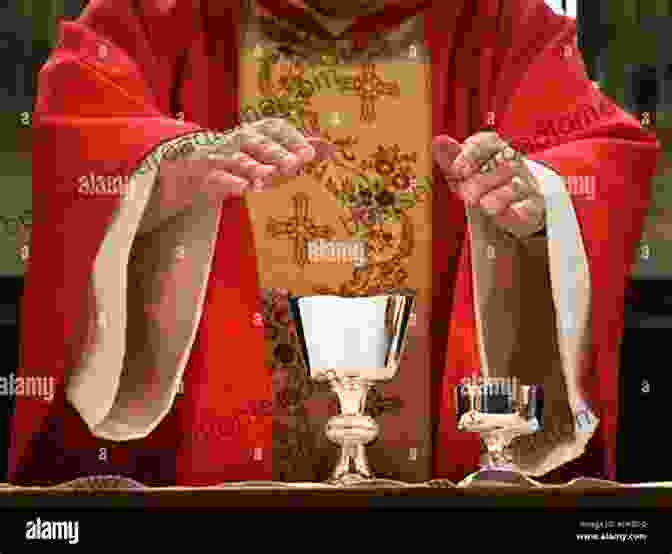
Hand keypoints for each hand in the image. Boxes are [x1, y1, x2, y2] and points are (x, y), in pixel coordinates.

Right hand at [161, 118, 333, 198]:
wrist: (201, 163)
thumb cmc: (247, 158)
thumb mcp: (273, 152)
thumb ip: (299, 150)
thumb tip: (332, 148)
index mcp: (258, 131)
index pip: (276, 129)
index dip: (293, 139)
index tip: (310, 153)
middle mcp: (241, 139)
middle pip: (259, 143)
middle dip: (276, 153)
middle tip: (293, 164)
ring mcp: (223, 155)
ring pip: (240, 159)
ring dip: (254, 167)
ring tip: (269, 175)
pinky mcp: (209, 173)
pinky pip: (220, 176)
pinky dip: (232, 182)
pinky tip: (245, 188)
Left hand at [432, 132, 545, 237]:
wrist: (513, 207)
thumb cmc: (483, 185)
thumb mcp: (464, 172)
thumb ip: (451, 158)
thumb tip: (437, 140)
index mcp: (496, 149)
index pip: (486, 142)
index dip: (470, 155)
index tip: (458, 170)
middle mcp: (514, 164)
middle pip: (500, 165)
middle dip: (479, 182)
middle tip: (466, 195)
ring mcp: (527, 185)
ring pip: (514, 187)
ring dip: (495, 198)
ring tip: (483, 205)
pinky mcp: (533, 208)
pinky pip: (525, 209)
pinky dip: (511, 214)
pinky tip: (499, 215)